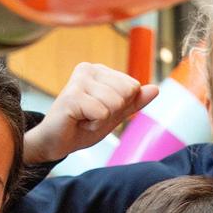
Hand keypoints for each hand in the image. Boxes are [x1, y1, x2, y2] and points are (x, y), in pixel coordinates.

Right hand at [23, 62, 158, 163]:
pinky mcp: (71, 96)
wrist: (56, 143)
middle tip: (91, 116)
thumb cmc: (82, 126)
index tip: (99, 111)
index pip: (133, 86)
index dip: (121, 107)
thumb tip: (156, 89)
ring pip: (115, 103)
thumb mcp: (115, 114)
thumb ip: (134, 102)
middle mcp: (88, 69)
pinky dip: (94, 125)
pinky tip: (78, 122)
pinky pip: (102, 113)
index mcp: (99, 70)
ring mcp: (78, 81)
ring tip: (84, 119)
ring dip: (102, 120)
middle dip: (113, 113)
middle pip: (127, 92)